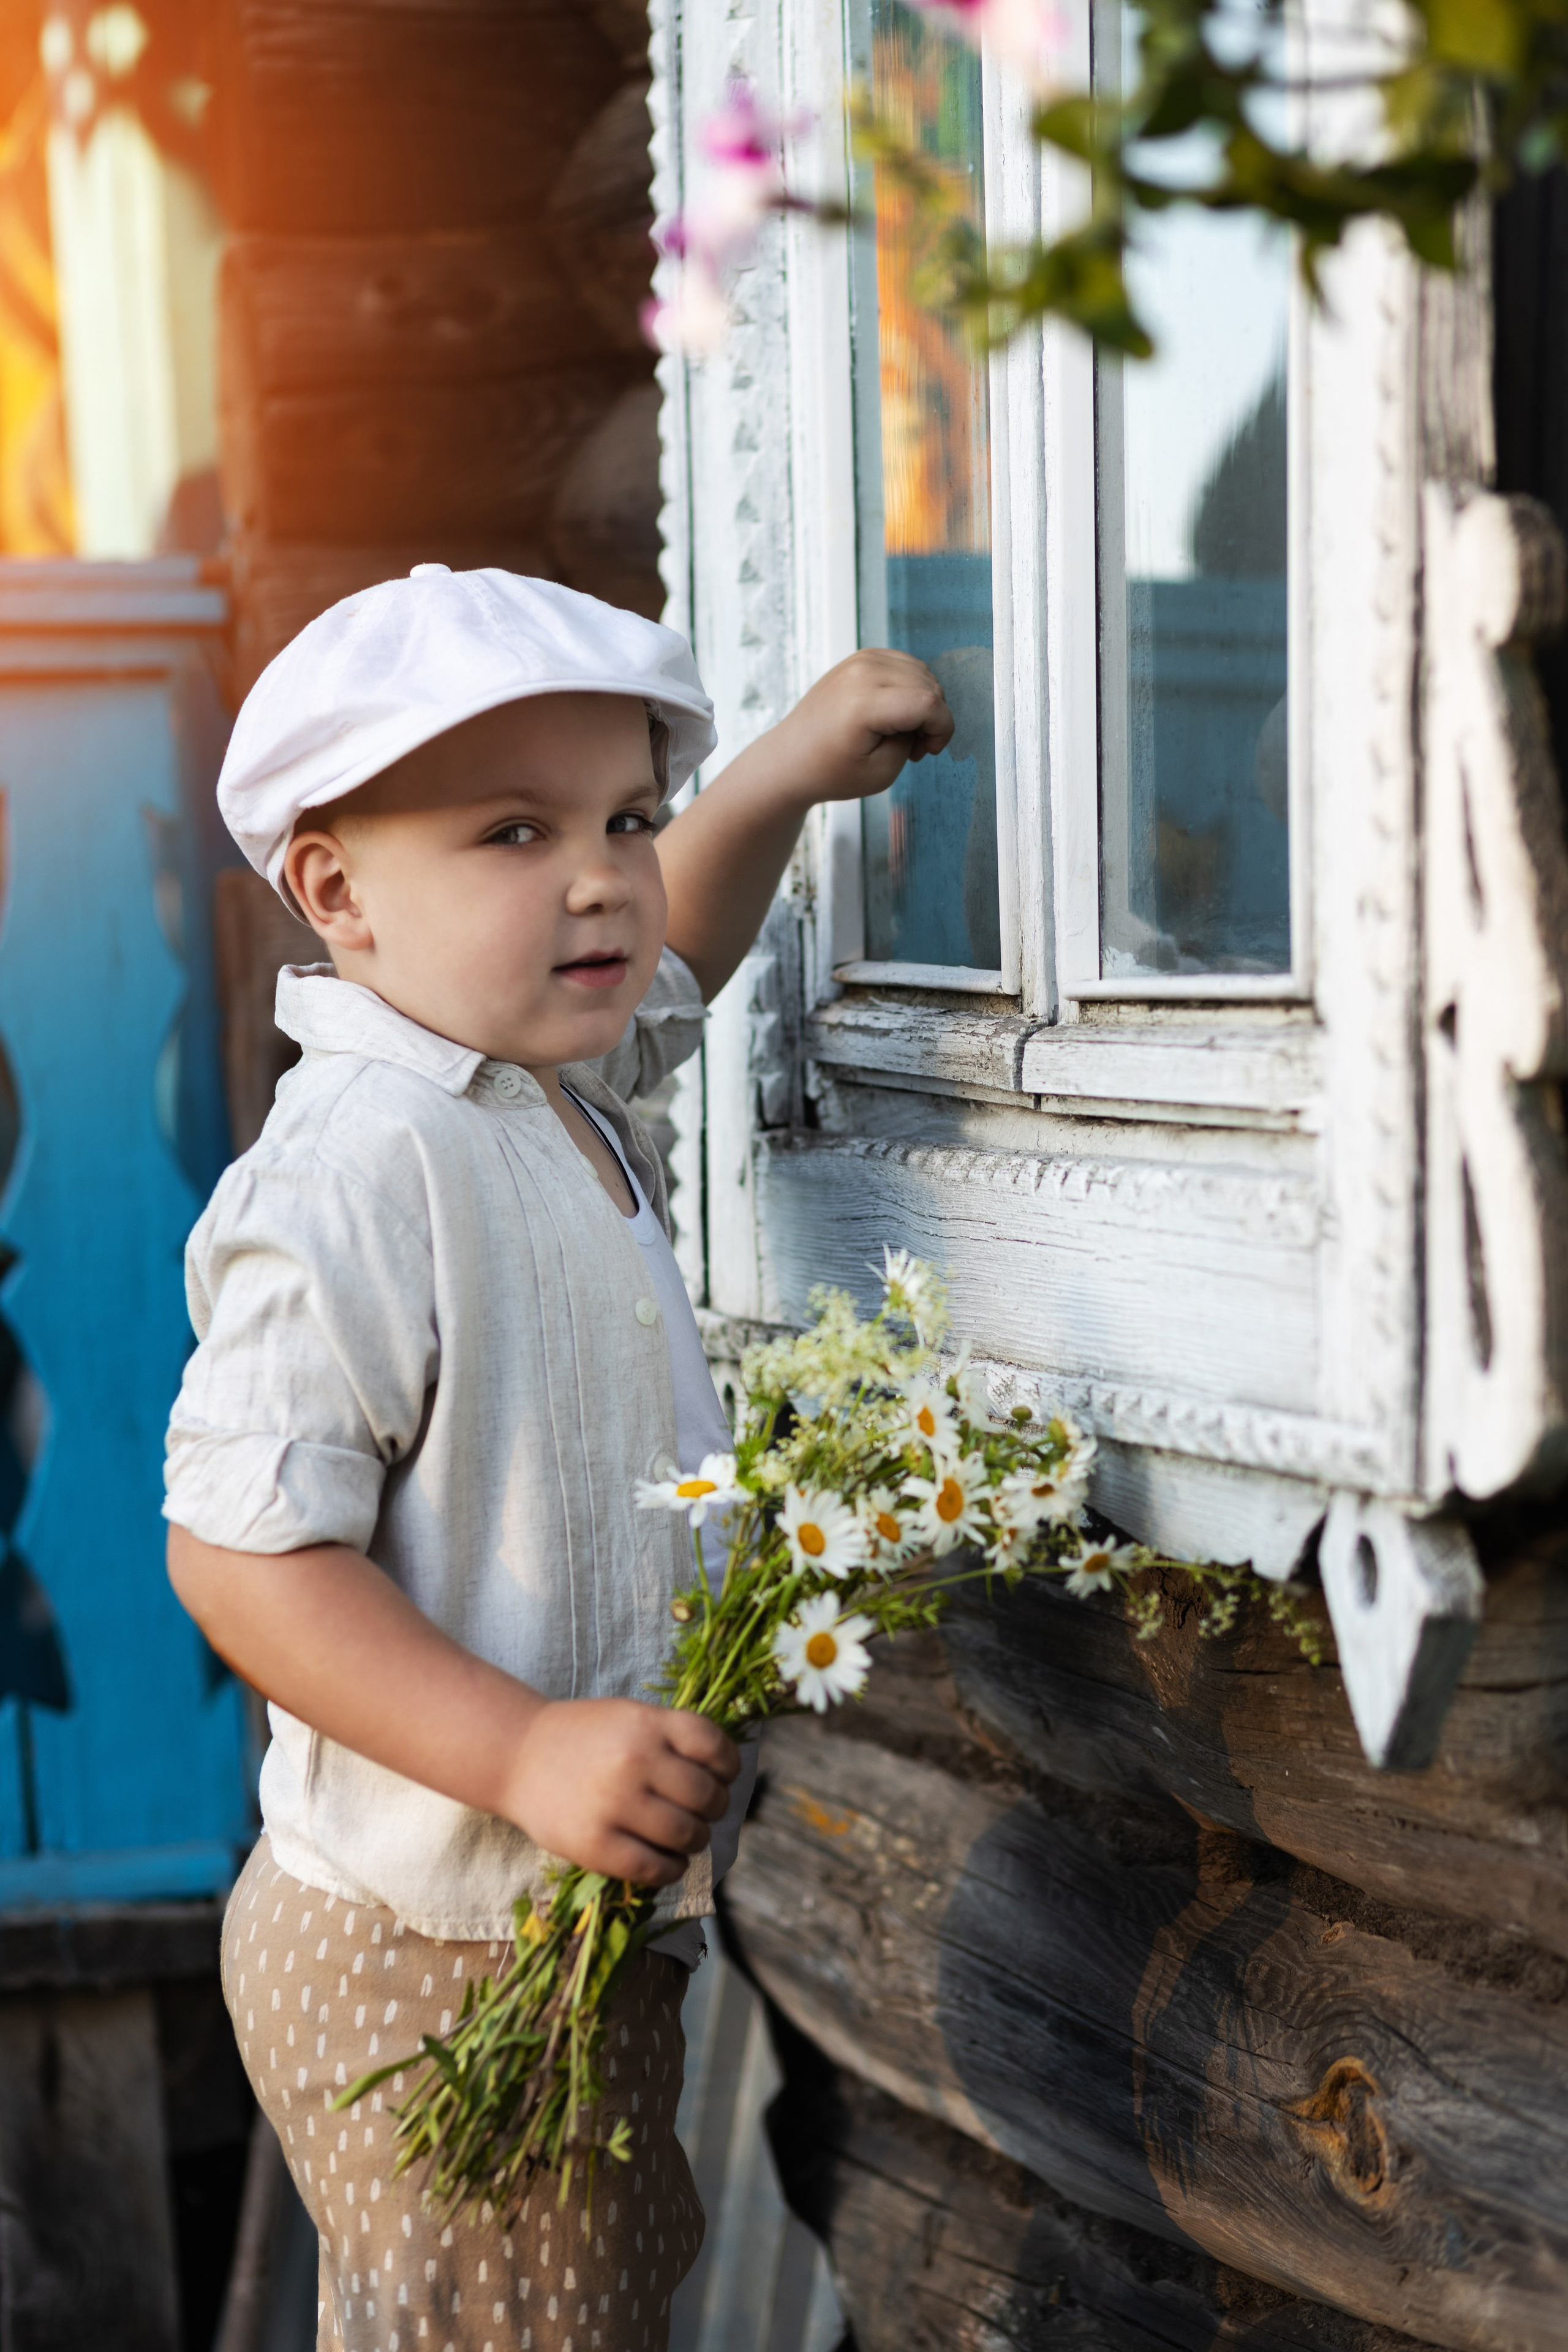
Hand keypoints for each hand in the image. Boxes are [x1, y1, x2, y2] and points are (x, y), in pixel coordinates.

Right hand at [502, 1697, 740, 1885]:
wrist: (517, 1756)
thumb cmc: (583, 1738)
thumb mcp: (629, 1717)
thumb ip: (672, 1737)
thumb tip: (724, 1775)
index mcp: (647, 1724)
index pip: (714, 1747)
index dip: (728, 1766)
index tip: (723, 1777)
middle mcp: (635, 1761)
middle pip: (706, 1796)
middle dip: (714, 1808)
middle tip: (703, 1812)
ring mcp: (615, 1804)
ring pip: (688, 1835)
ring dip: (696, 1840)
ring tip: (685, 1837)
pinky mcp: (595, 1845)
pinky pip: (655, 1868)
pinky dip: (672, 1868)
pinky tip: (667, 1860)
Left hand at [763, 648, 953, 807]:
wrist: (790, 759)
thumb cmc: (830, 772)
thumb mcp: (881, 773)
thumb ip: (912, 740)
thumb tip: (925, 716)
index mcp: (863, 702)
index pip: (928, 702)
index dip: (942, 729)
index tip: (930, 751)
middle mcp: (862, 672)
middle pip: (929, 685)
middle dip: (933, 719)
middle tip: (913, 749)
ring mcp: (860, 659)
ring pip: (921, 673)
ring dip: (923, 703)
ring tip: (903, 733)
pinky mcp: (861, 657)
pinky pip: (906, 665)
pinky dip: (911, 688)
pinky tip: (896, 713)